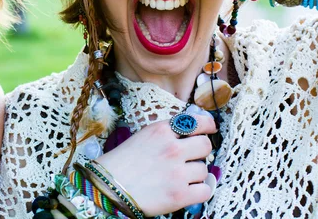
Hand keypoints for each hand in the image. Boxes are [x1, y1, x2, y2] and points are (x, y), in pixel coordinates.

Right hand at [96, 114, 216, 216]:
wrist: (107, 187)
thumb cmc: (121, 163)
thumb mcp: (143, 137)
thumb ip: (166, 133)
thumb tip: (191, 133)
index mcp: (161, 131)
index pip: (196, 122)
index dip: (207, 126)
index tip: (210, 129)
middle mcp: (172, 149)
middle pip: (205, 145)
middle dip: (200, 152)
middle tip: (190, 158)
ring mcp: (177, 172)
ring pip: (204, 170)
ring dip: (195, 174)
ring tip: (178, 177)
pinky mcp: (180, 195)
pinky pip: (205, 191)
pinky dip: (198, 191)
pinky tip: (188, 190)